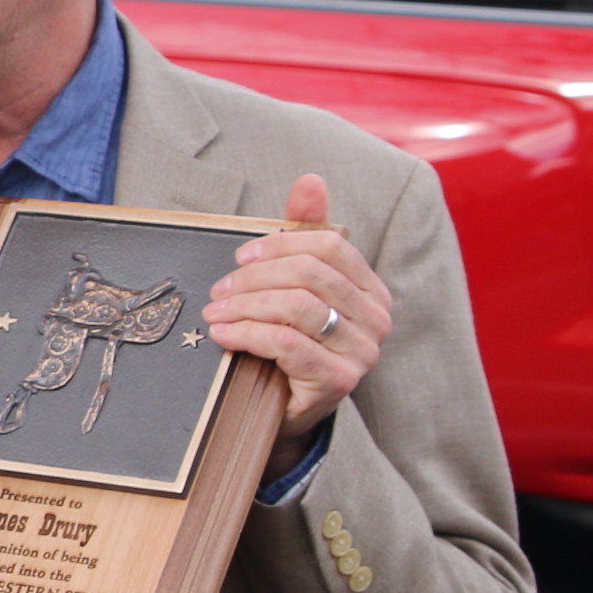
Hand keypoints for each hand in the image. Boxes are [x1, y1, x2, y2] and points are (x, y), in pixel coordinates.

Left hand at [204, 172, 390, 447]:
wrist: (290, 411)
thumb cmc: (293, 344)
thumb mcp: (297, 287)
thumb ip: (305, 233)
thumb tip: (311, 180)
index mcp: (371, 288)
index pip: (330, 245)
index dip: (281, 243)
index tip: (242, 257)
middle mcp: (377, 318)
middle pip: (309, 274)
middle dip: (255, 278)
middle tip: (220, 289)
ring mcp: (362, 352)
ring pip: (296, 307)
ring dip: (245, 305)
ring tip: (215, 311)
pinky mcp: (339, 381)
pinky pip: (287, 343)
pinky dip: (247, 333)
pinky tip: (223, 333)